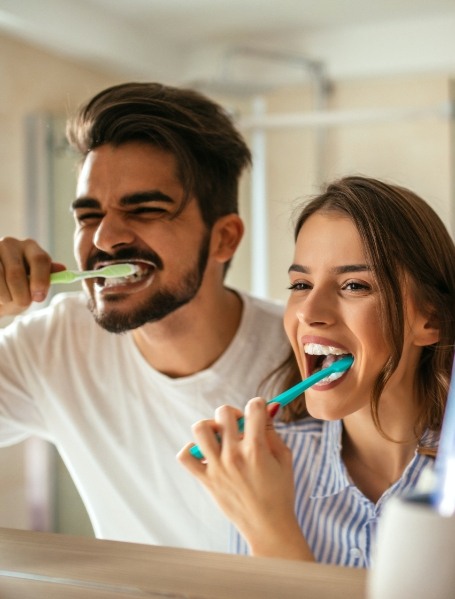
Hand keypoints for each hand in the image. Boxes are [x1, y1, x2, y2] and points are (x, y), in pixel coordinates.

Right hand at [0, 237, 64, 316]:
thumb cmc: (19, 287)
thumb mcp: (35, 283)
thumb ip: (47, 277)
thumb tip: (62, 269)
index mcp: (31, 247)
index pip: (40, 260)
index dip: (40, 280)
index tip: (39, 298)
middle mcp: (10, 243)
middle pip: (16, 273)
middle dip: (21, 295)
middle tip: (23, 304)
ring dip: (5, 296)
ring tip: (7, 299)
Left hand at [177, 398, 313, 560]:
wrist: (268, 527)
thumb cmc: (280, 492)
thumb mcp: (284, 458)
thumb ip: (272, 431)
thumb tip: (266, 407)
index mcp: (256, 448)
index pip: (253, 407)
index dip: (258, 404)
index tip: (258, 410)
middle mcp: (233, 455)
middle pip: (223, 412)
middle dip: (234, 413)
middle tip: (240, 426)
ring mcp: (217, 467)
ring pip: (200, 428)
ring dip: (211, 426)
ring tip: (220, 437)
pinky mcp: (206, 480)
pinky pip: (185, 456)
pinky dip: (191, 449)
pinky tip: (205, 452)